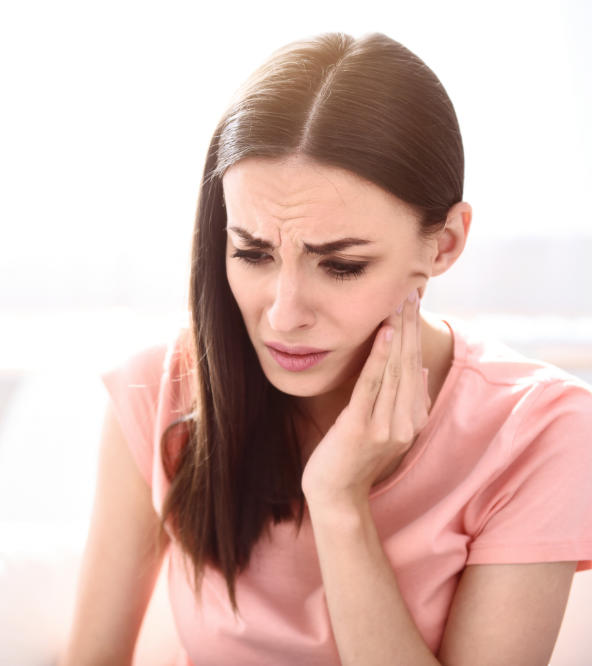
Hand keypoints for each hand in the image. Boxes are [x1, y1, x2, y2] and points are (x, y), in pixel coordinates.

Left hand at [301, 289, 430, 508]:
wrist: (336, 495)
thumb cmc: (356, 458)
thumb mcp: (387, 429)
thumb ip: (406, 401)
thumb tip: (420, 368)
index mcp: (414, 420)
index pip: (417, 367)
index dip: (416, 334)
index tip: (413, 304)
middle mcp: (406, 422)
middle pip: (410, 363)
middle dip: (411, 325)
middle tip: (411, 291)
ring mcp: (386, 426)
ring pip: (396, 370)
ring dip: (399, 333)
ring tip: (400, 302)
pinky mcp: (362, 427)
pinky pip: (372, 386)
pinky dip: (379, 357)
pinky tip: (384, 333)